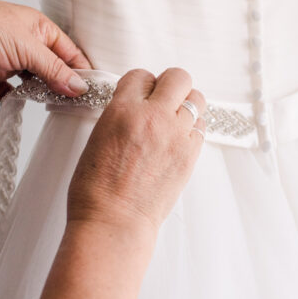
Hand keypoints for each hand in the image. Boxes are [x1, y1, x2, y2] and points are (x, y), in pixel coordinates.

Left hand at [0, 0, 91, 98]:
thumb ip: (54, 69)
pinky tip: (23, 106)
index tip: (92, 91)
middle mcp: (27, 44)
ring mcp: (10, 60)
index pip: (70, 53)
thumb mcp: (26, 47)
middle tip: (77, 104)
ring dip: (42, 94)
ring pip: (34, 82)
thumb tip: (78, 86)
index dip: (82, 71)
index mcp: (39, 29)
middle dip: (64, 85)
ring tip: (54, 107)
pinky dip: (16, 100)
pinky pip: (10, 92)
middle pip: (54, 69)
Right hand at [67, 68, 206, 233]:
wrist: (114, 222)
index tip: (142, 94)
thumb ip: (120, 116)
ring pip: (196, 99)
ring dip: (186, 105)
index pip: (140, 76)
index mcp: (122, 111)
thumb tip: (135, 108)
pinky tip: (180, 139)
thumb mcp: (97, 139)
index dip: (142, 85)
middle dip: (171, 85)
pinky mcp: (190, 155)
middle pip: (178, 77)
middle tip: (164, 99)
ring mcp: (175, 135)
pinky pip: (201, 127)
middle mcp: (152, 117)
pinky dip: (192, 128)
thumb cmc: (96, 191)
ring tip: (174, 120)